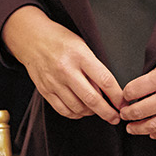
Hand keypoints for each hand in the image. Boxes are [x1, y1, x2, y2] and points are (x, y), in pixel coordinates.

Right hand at [1, 6, 121, 122]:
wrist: (32, 38)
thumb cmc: (60, 40)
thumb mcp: (82, 45)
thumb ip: (93, 67)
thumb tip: (108, 91)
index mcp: (80, 55)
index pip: (105, 80)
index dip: (117, 96)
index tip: (124, 103)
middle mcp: (66, 70)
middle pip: (92, 99)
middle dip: (108, 112)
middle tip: (116, 117)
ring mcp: (54, 82)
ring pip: (78, 108)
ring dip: (91, 113)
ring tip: (97, 110)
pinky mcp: (45, 90)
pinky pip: (63, 110)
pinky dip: (75, 114)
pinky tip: (81, 110)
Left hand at [118, 46, 155, 141]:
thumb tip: (140, 88)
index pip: (134, 91)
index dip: (125, 95)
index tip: (124, 97)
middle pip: (139, 111)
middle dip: (127, 114)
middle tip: (124, 114)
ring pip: (153, 126)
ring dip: (138, 129)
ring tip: (132, 128)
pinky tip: (153, 134)